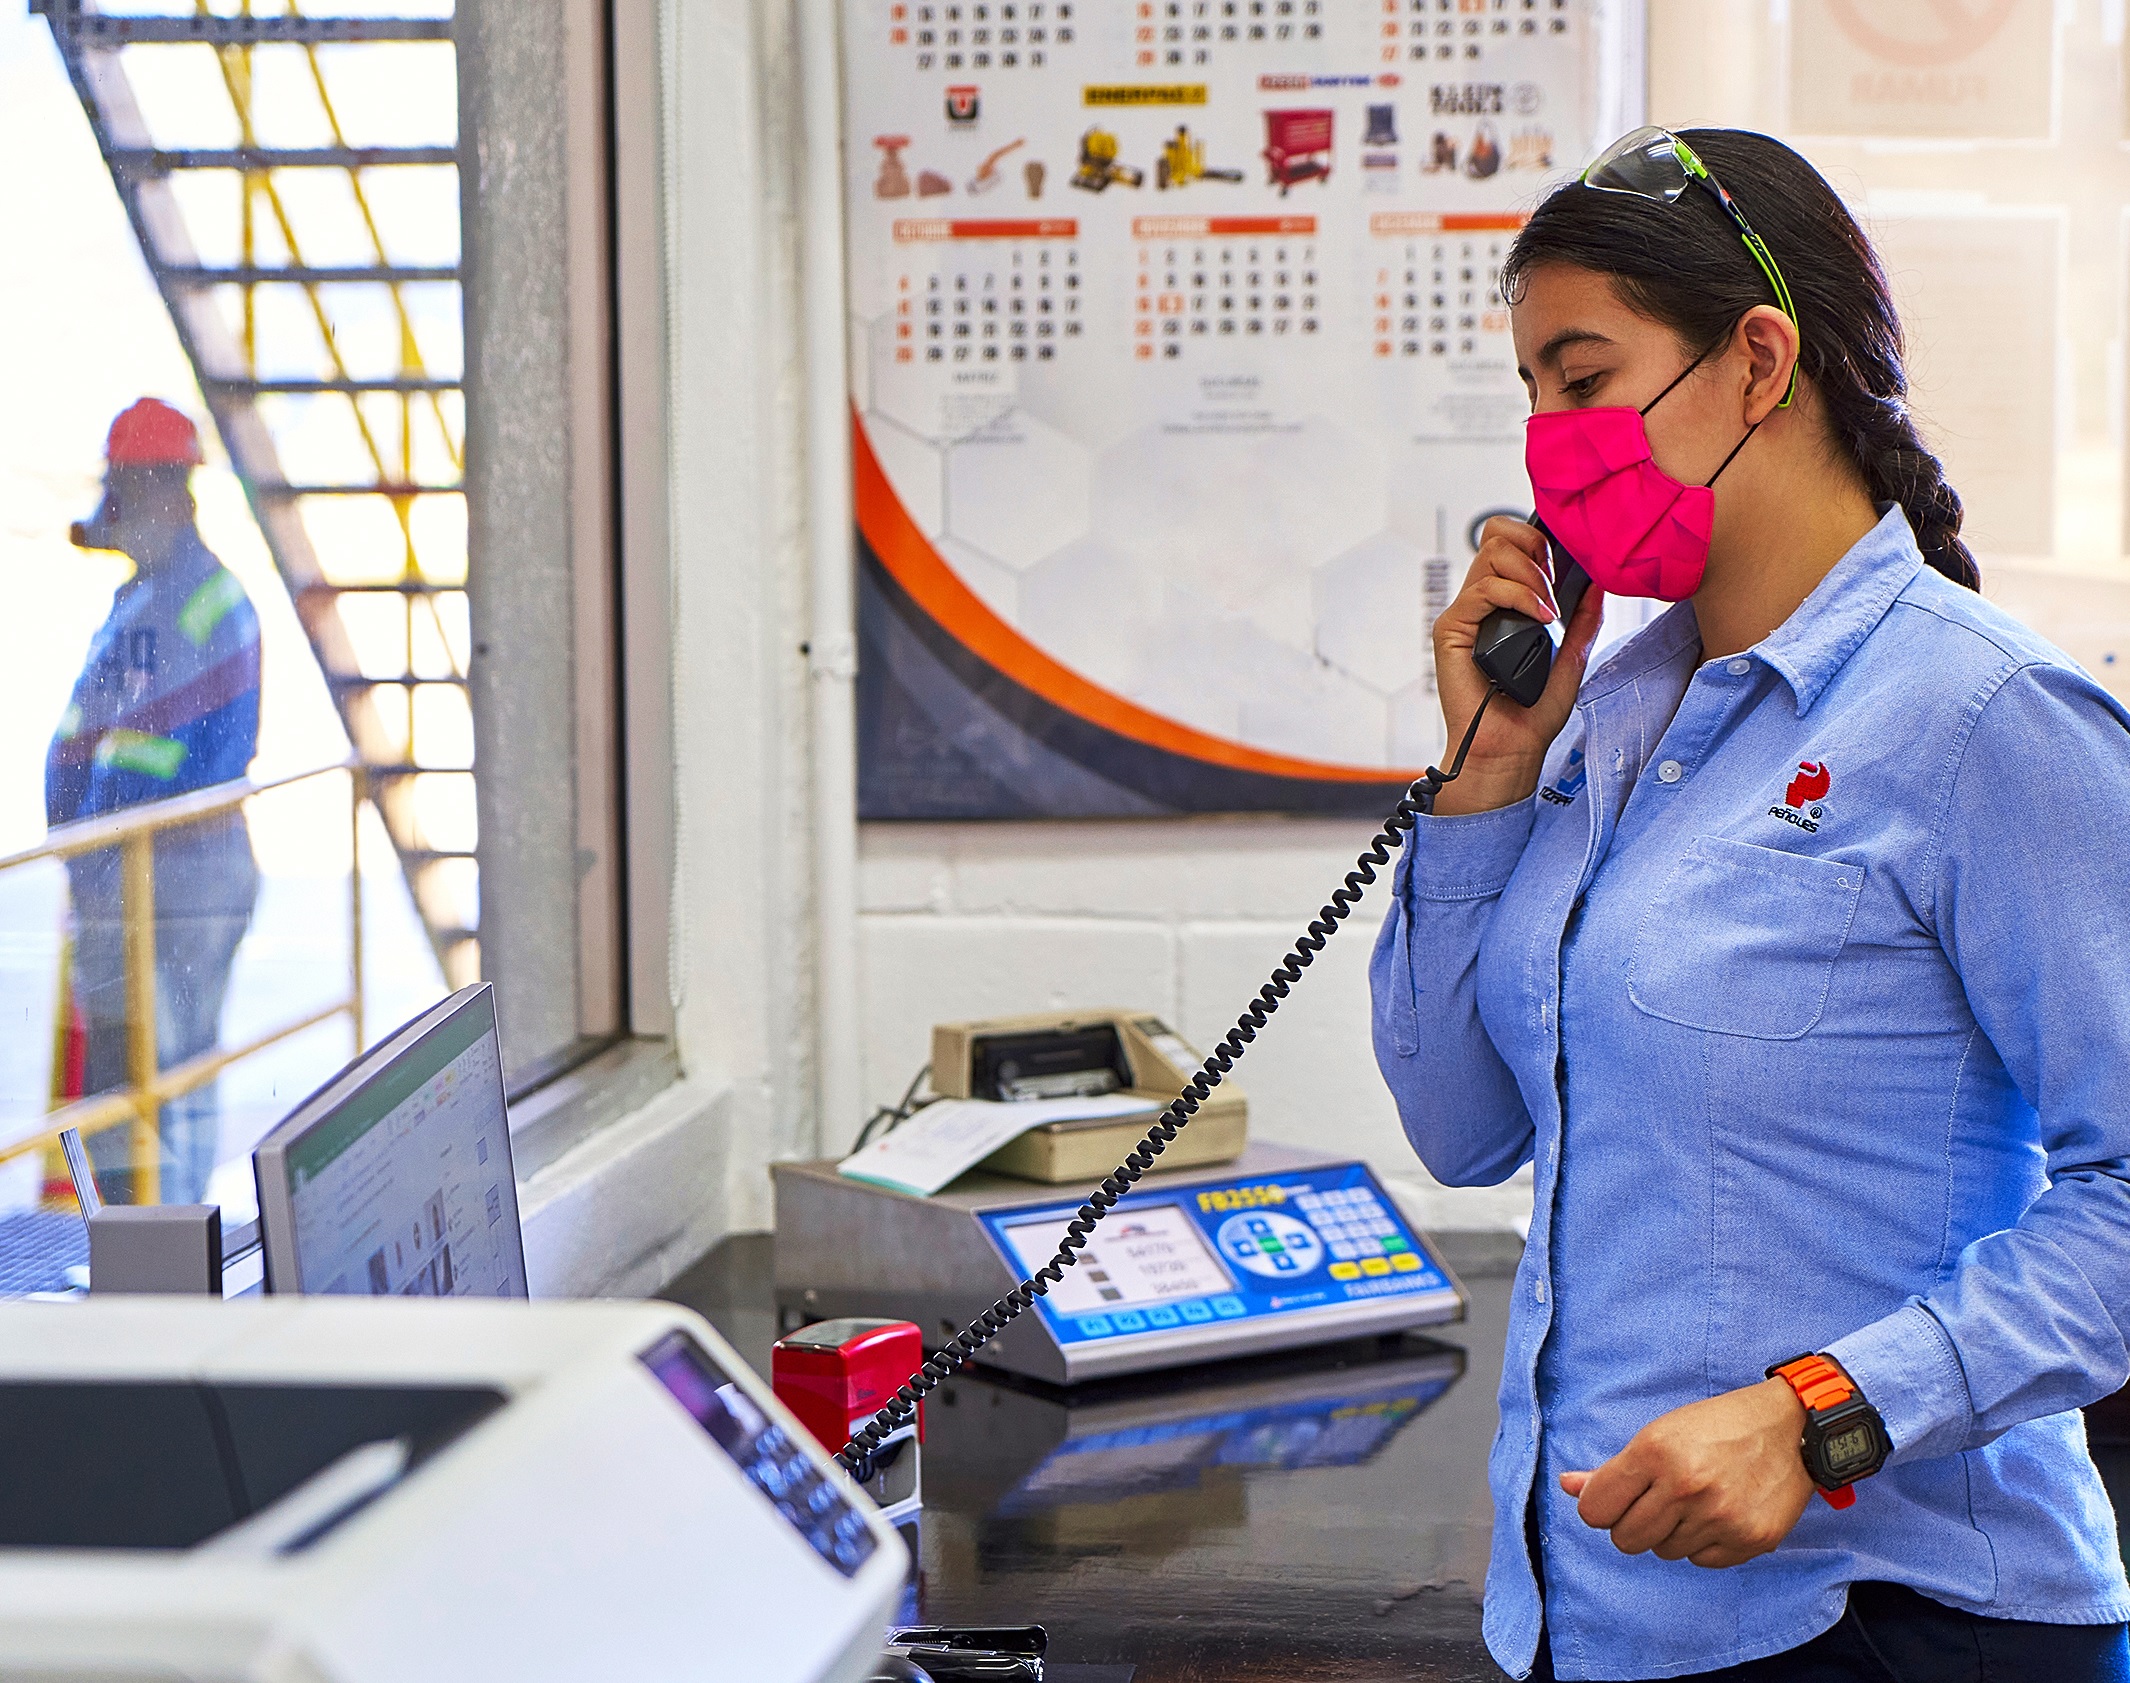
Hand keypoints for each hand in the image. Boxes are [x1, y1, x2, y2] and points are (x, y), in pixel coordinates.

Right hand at [1432, 517, 1606, 814]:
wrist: (1511, 747)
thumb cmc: (1532, 712)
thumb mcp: (1572, 657)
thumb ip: (1583, 620)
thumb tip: (1597, 582)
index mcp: (1506, 602)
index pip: (1510, 541)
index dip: (1536, 541)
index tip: (1562, 571)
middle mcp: (1483, 602)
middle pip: (1498, 534)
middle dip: (1535, 550)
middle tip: (1553, 587)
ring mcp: (1466, 613)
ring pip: (1491, 552)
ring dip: (1530, 575)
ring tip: (1547, 611)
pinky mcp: (1452, 629)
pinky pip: (1483, 590)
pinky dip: (1517, 597)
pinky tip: (1538, 619)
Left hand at [1558, 1378, 1812, 1568]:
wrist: (1790, 1428)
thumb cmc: (1716, 1427)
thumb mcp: (1657, 1434)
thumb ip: (1610, 1470)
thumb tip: (1566, 1486)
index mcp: (1655, 1452)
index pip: (1595, 1511)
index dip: (1600, 1507)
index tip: (1614, 1499)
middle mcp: (1685, 1487)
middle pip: (1625, 1539)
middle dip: (1631, 1524)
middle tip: (1654, 1500)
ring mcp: (1719, 1517)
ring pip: (1663, 1551)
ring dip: (1669, 1533)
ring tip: (1692, 1501)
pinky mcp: (1749, 1540)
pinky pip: (1699, 1560)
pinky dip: (1702, 1544)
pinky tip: (1716, 1514)